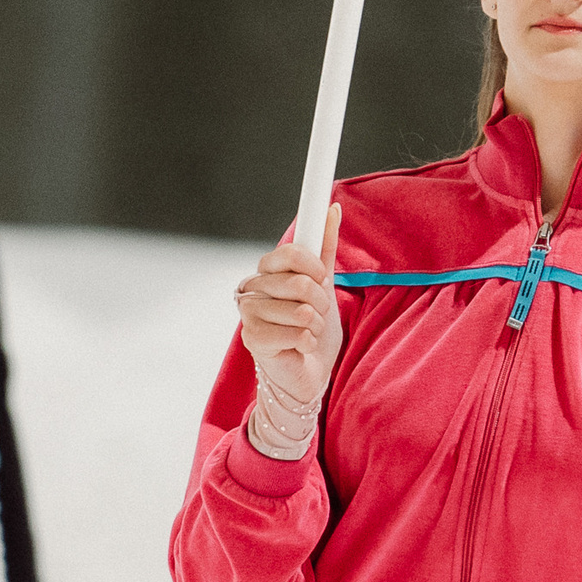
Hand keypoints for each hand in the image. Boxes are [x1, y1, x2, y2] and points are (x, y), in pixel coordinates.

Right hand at [233, 204, 343, 409]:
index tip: (322, 278)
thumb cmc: (310, 328)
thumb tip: (333, 208)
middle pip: (299, 282)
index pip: (287, 252)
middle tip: (317, 315)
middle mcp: (252, 288)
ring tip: (307, 333)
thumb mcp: (323, 285)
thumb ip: (325, 248)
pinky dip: (307, 343)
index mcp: (266, 271)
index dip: (312, 265)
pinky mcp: (252, 339)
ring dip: (315, 326)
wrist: (307, 373)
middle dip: (320, 303)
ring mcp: (248, 313)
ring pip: (301, 310)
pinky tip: (299, 348)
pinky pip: (296, 333)